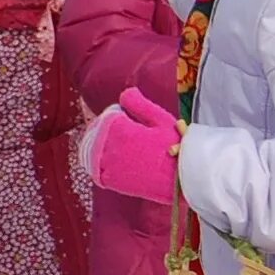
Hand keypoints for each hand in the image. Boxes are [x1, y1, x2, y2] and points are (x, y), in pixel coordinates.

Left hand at [82, 87, 183, 202]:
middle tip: (124, 131)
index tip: (126, 117)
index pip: (107, 117)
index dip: (117, 115)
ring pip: (92, 151)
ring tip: (119, 146)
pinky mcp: (111, 181)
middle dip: (107, 130)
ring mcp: (108, 165)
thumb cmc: (175, 147)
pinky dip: (101, 165)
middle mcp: (110, 146)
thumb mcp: (161, 120)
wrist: (181, 179)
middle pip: (96, 132)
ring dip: (101, 146)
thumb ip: (139, 104)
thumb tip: (125, 93)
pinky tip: (115, 162)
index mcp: (120, 129)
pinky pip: (97, 170)